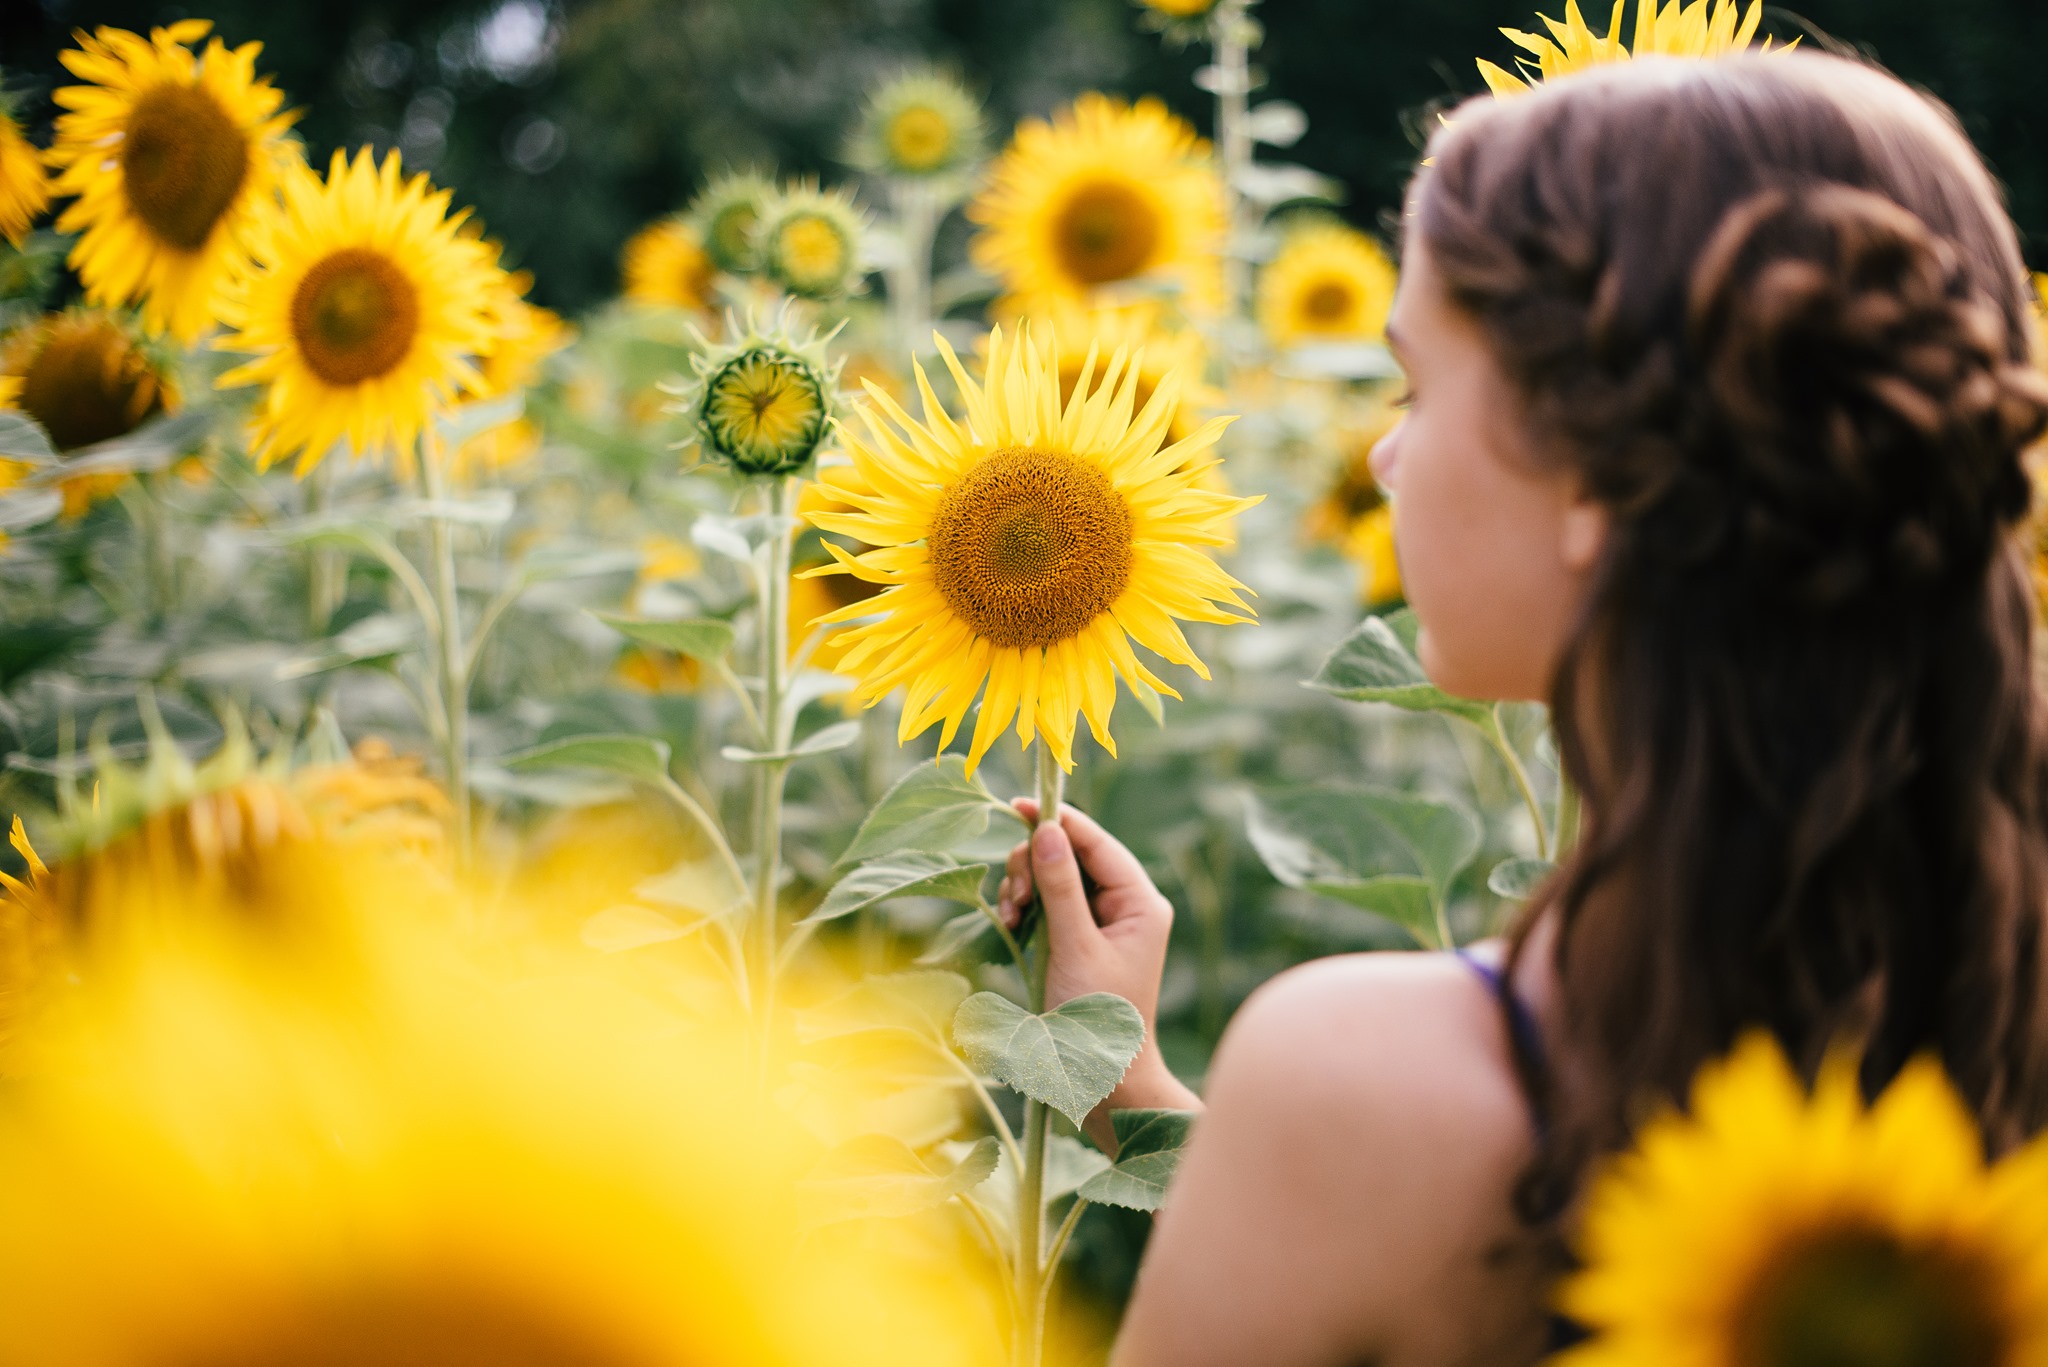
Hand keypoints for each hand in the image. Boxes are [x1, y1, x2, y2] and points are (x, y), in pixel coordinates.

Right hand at [997, 800, 1201, 1143]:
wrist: (1105, 1077)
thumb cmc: (1098, 1016)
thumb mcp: (1075, 948)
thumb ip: (1061, 887)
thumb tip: (1046, 830)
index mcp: (1141, 902)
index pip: (1097, 842)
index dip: (1058, 820)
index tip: (1016, 805)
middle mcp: (1127, 905)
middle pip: (1072, 854)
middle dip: (1035, 864)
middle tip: (1013, 896)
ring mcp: (1105, 921)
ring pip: (1056, 876)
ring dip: (1026, 886)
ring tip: (1011, 916)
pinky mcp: (1082, 937)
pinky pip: (1050, 902)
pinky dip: (1028, 906)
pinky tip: (1012, 924)